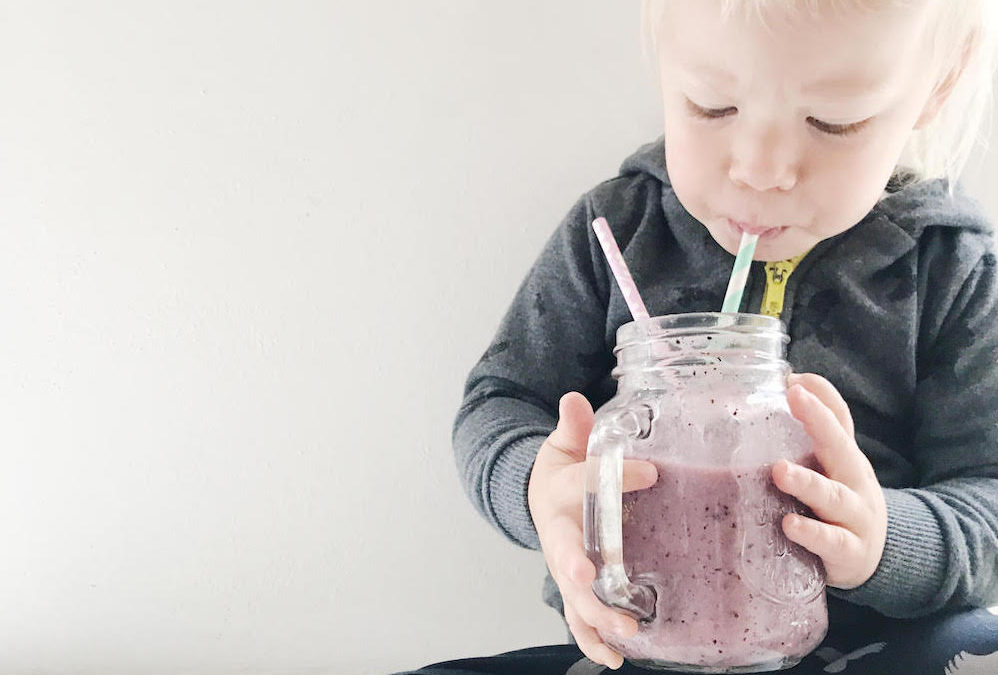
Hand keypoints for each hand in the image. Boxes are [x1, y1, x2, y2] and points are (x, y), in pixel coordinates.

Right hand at [528, 392, 658, 668]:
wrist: (540, 500)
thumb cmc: (561, 471)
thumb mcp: (562, 444)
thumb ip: (573, 426)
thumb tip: (574, 397)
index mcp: (558, 492)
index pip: (584, 481)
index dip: (615, 477)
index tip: (650, 472)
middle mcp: (559, 534)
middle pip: (563, 553)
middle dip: (574, 567)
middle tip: (592, 578)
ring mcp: (564, 566)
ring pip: (573, 596)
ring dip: (595, 615)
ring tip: (625, 630)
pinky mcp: (573, 588)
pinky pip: (579, 619)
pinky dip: (593, 641)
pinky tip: (615, 658)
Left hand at [772, 373, 887, 589]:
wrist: (881, 559)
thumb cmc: (841, 503)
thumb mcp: (833, 466)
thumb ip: (812, 431)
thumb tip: (785, 383)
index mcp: (846, 458)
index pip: (839, 420)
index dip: (821, 399)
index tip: (793, 381)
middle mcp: (855, 482)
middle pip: (841, 448)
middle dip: (820, 422)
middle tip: (795, 399)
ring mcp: (855, 517)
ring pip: (833, 497)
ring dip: (806, 483)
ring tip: (780, 471)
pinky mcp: (849, 552)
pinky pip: (831, 542)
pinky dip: (812, 533)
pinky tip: (789, 524)